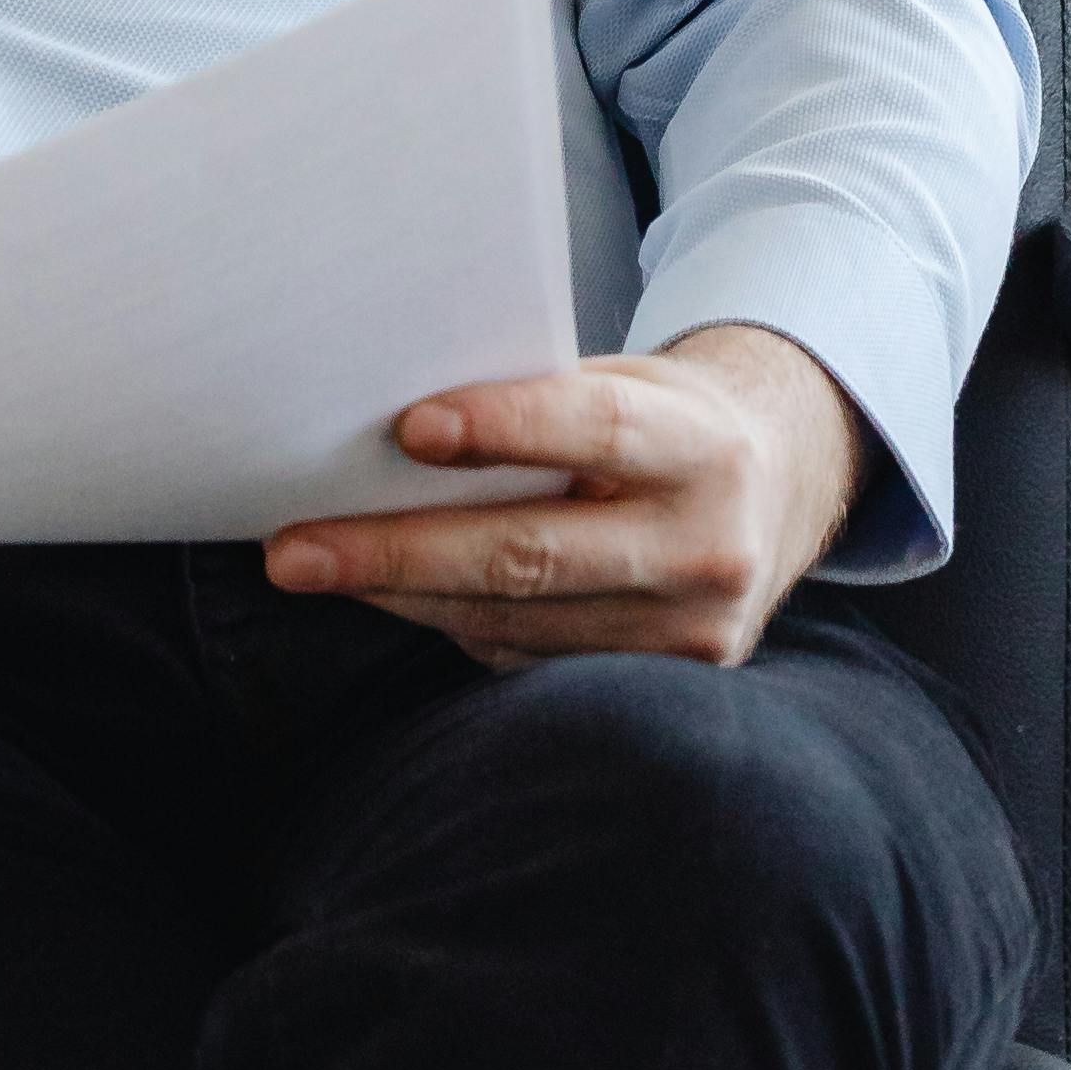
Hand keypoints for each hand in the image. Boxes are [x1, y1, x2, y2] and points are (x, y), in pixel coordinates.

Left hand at [264, 322, 867, 671]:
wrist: (776, 497)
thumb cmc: (667, 422)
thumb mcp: (633, 385)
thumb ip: (545, 402)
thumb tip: (394, 427)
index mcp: (704, 446)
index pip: (599, 429)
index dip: (505, 427)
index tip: (408, 426)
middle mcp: (707, 547)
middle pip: (533, 554)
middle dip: (400, 550)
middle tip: (294, 550)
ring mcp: (689, 633)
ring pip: (515, 619)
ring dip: (401, 594)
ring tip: (313, 568)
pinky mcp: (661, 684)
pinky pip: (527, 656)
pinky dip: (449, 621)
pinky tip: (389, 593)